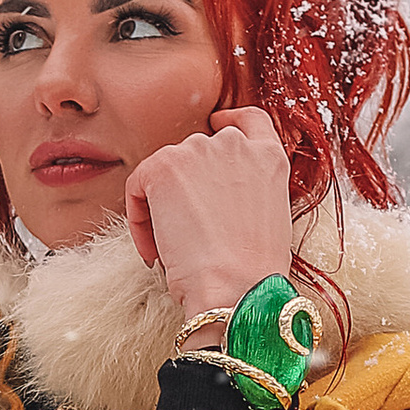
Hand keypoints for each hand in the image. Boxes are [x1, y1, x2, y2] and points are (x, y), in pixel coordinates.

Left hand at [122, 102, 294, 323]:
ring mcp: (198, 151)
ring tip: (174, 250)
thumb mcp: (270, 218)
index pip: (248, 121)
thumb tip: (222, 197)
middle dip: (189, 185)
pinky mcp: (163, 167)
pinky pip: (138, 186)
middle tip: (190, 231)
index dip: (230, 121)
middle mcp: (235, 144)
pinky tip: (155, 250)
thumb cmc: (254, 273)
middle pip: (199, 150)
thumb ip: (251, 191)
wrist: (236, 288)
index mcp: (269, 157)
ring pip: (167, 171)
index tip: (217, 124)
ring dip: (163, 207)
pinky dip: (138, 218)